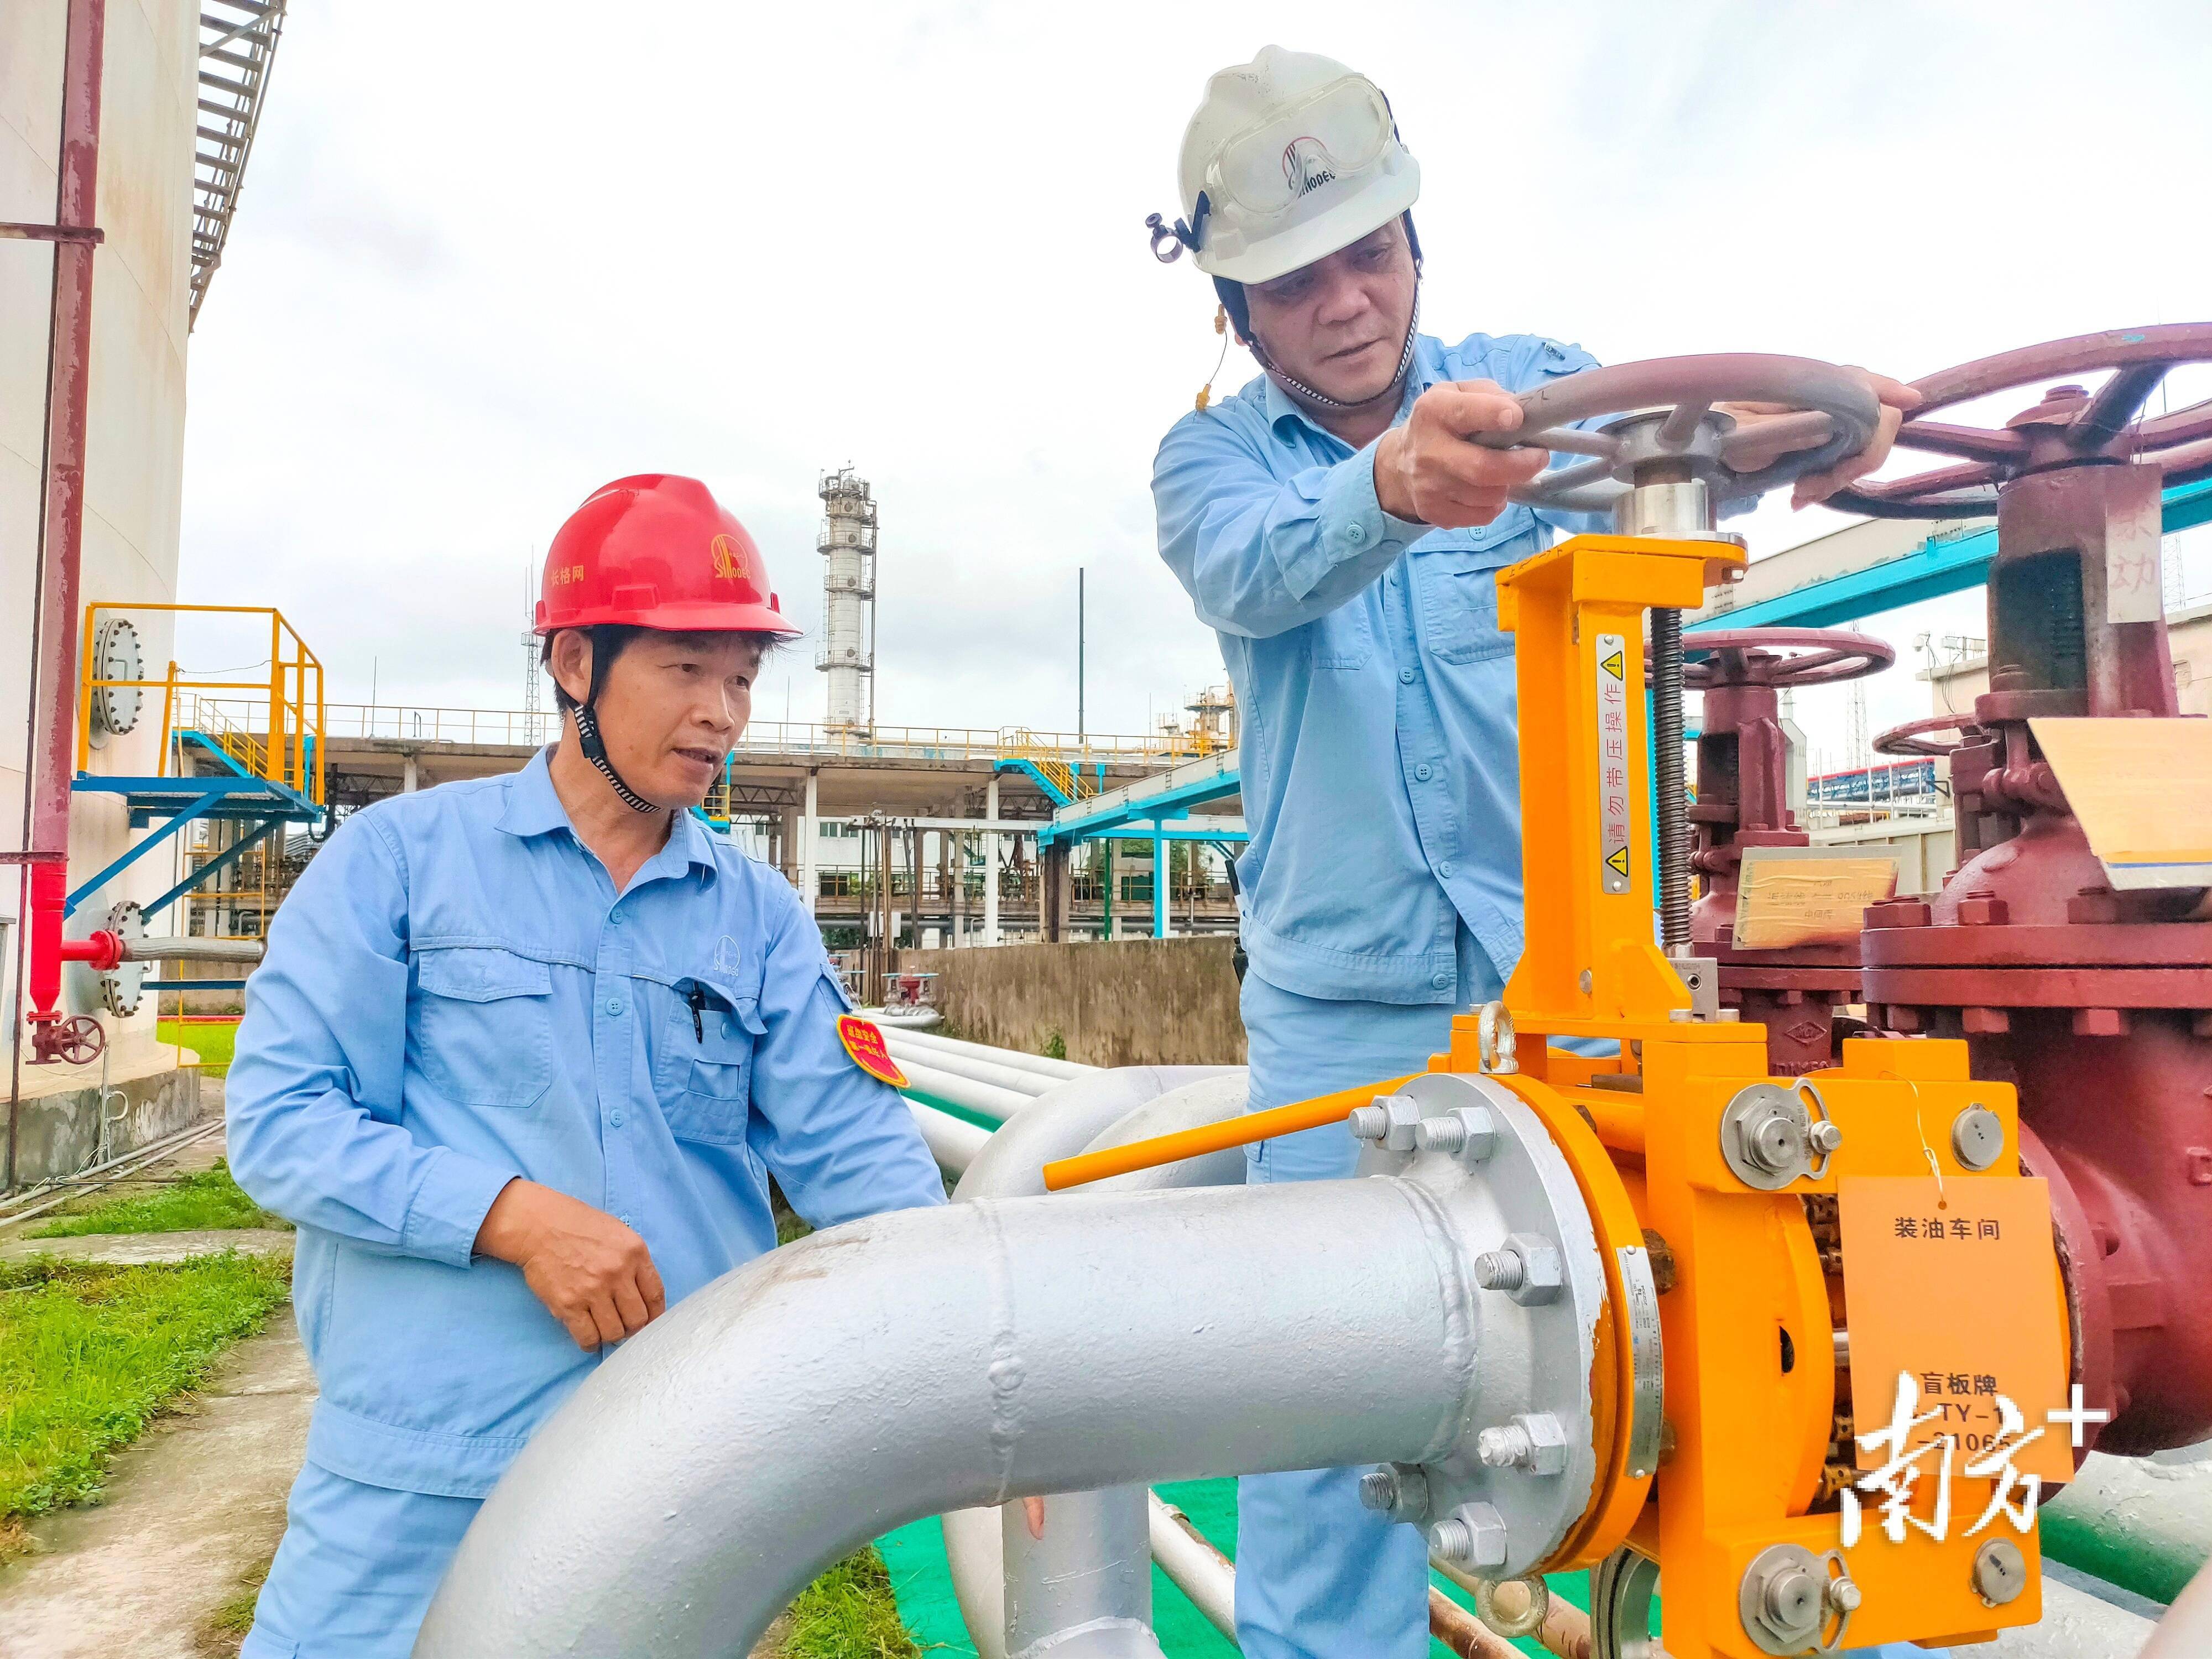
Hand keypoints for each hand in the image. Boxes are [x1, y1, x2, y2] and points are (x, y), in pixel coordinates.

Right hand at [475, 1179, 666, 1350]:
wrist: (539, 1226)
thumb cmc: (580, 1227)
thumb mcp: (619, 1233)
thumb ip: (635, 1262)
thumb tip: (644, 1297)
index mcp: (634, 1252)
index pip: (656, 1295)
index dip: (655, 1315)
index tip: (649, 1321)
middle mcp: (617, 1273)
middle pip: (638, 1319)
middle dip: (633, 1328)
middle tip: (624, 1326)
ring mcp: (592, 1290)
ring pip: (614, 1332)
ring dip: (611, 1336)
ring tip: (604, 1329)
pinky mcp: (568, 1305)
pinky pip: (587, 1337)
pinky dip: (590, 1342)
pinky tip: (589, 1337)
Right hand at [1374, 379, 1549, 528]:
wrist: (1400, 463)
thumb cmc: (1441, 423)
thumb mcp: (1458, 393)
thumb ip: (1490, 394)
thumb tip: (1523, 413)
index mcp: (1434, 412)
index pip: (1466, 413)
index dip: (1495, 415)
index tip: (1518, 418)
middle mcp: (1428, 451)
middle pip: (1484, 468)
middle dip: (1522, 465)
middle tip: (1539, 457)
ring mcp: (1429, 487)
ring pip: (1490, 495)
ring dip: (1507, 484)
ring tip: (1502, 472)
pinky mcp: (1434, 512)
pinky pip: (1483, 515)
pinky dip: (1495, 504)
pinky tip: (1486, 490)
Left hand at [1718, 369, 1922, 509]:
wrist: (1705, 448)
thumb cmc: (1720, 433)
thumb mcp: (1745, 435)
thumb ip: (1786, 432)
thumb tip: (1827, 431)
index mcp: (1807, 386)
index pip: (1861, 382)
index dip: (1888, 390)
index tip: (1910, 402)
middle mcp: (1825, 398)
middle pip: (1875, 419)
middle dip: (1859, 457)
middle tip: (1815, 488)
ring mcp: (1826, 421)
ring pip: (1861, 446)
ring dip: (1839, 476)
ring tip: (1802, 494)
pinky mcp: (1821, 443)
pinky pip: (1842, 461)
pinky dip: (1829, 482)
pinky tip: (1802, 496)